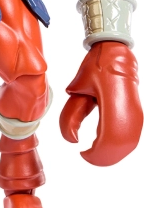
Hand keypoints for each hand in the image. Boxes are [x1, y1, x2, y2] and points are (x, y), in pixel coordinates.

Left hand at [60, 41, 142, 165]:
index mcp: (113, 102)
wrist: (115, 51)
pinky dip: (119, 144)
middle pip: (122, 146)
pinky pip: (131, 134)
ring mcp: (136, 112)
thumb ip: (72, 114)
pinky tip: (106, 144)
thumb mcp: (78, 87)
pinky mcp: (136, 112)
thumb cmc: (98, 65)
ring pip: (129, 143)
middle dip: (104, 157)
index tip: (83, 153)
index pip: (109, 139)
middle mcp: (129, 109)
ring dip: (113, 152)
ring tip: (95, 152)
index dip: (97, 153)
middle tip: (88, 156)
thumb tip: (71, 137)